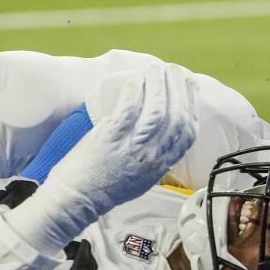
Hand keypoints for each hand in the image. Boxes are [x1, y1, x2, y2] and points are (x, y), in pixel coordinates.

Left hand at [49, 64, 198, 220]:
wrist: (77, 200)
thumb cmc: (105, 189)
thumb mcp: (142, 176)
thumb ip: (154, 154)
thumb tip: (157, 128)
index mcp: (162, 165)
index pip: (188, 132)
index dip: (192, 106)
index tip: (191, 88)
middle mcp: (153, 156)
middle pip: (176, 117)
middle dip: (179, 90)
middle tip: (176, 71)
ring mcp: (133, 147)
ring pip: (156, 110)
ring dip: (159, 85)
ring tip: (158, 69)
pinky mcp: (111, 138)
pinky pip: (129, 109)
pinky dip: (134, 91)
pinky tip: (136, 78)